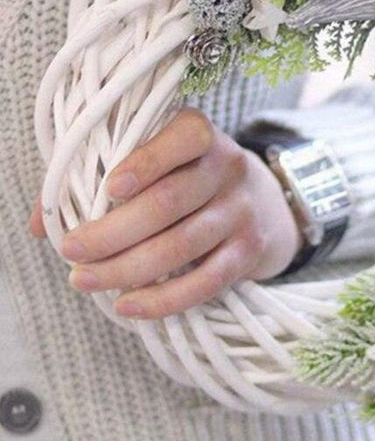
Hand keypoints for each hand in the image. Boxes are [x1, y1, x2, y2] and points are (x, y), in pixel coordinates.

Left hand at [29, 109, 302, 318]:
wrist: (265, 204)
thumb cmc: (190, 178)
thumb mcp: (161, 162)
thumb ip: (101, 179)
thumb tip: (43, 224)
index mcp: (201, 134)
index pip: (180, 140)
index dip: (144, 163)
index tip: (107, 190)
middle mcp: (228, 168)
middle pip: (169, 202)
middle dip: (113, 232)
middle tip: (72, 251)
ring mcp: (242, 211)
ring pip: (182, 245)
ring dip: (128, 268)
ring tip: (85, 281)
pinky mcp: (249, 250)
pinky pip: (207, 281)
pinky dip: (165, 298)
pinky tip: (130, 306)